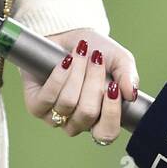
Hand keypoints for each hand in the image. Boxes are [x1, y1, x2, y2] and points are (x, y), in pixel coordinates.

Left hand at [20, 28, 138, 140]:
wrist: (66, 33)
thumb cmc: (94, 50)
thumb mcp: (118, 59)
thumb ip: (128, 76)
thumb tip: (131, 95)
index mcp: (100, 119)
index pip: (106, 133)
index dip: (111, 113)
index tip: (113, 86)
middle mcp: (77, 122)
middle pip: (87, 113)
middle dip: (93, 81)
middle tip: (96, 58)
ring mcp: (55, 117)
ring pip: (68, 103)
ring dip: (77, 73)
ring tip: (80, 53)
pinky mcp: (36, 106)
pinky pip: (47, 98)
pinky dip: (59, 76)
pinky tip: (65, 61)